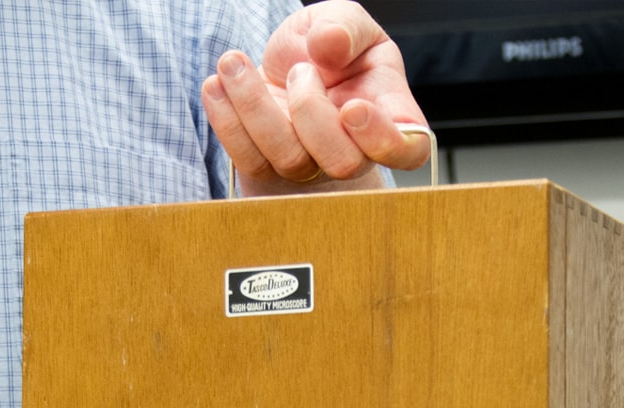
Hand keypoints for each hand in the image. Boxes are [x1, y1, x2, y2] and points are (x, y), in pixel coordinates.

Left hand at [202, 0, 428, 195]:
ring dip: (256, 106)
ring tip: (234, 60)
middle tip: (300, 69)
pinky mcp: (268, 168)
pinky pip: (247, 159)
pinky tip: (216, 83)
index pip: (408, 151)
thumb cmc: (329, 47)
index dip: (384, 141)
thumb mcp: (344, 21)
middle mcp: (353, 150)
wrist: (287, 63)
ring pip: (289, 160)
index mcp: (391, 114)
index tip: (351, 106)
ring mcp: (310, 166)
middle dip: (311, 112)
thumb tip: (330, 44)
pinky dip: (225, 119)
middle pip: (342, 162)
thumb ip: (345, 26)